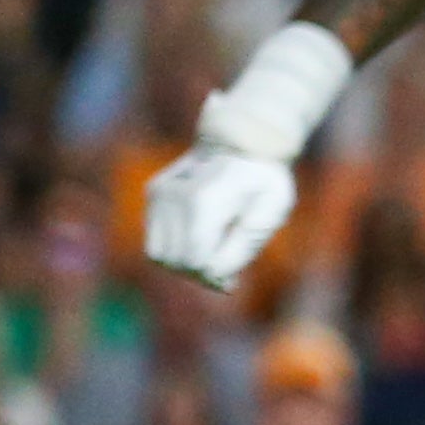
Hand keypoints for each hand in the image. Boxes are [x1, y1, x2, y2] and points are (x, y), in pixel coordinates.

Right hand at [142, 144, 296, 291]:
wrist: (244, 144)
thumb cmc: (264, 181)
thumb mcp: (271, 211)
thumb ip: (244, 245)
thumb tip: (215, 274)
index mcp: (205, 199)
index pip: (194, 258)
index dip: (213, 275)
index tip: (232, 280)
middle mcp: (173, 196)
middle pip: (175, 261)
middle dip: (200, 273)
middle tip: (227, 274)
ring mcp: (159, 193)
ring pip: (159, 255)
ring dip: (185, 264)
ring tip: (214, 259)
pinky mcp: (153, 195)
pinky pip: (155, 240)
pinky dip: (175, 250)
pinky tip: (200, 245)